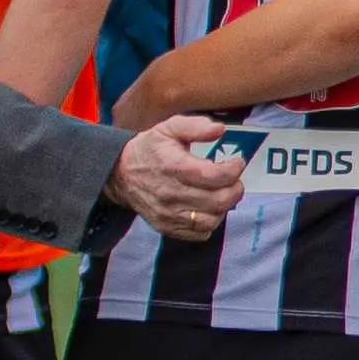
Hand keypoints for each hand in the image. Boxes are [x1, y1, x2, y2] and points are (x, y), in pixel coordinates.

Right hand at [109, 116, 247, 238]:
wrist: (121, 174)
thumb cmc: (149, 150)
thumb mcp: (169, 128)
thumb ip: (195, 126)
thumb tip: (219, 130)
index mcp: (174, 167)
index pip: (214, 176)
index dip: (233, 170)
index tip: (237, 162)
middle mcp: (171, 194)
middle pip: (218, 200)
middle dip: (235, 189)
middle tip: (234, 180)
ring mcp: (169, 214)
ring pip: (212, 220)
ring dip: (225, 207)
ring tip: (222, 193)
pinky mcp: (168, 227)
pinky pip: (200, 233)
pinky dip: (211, 222)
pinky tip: (209, 207)